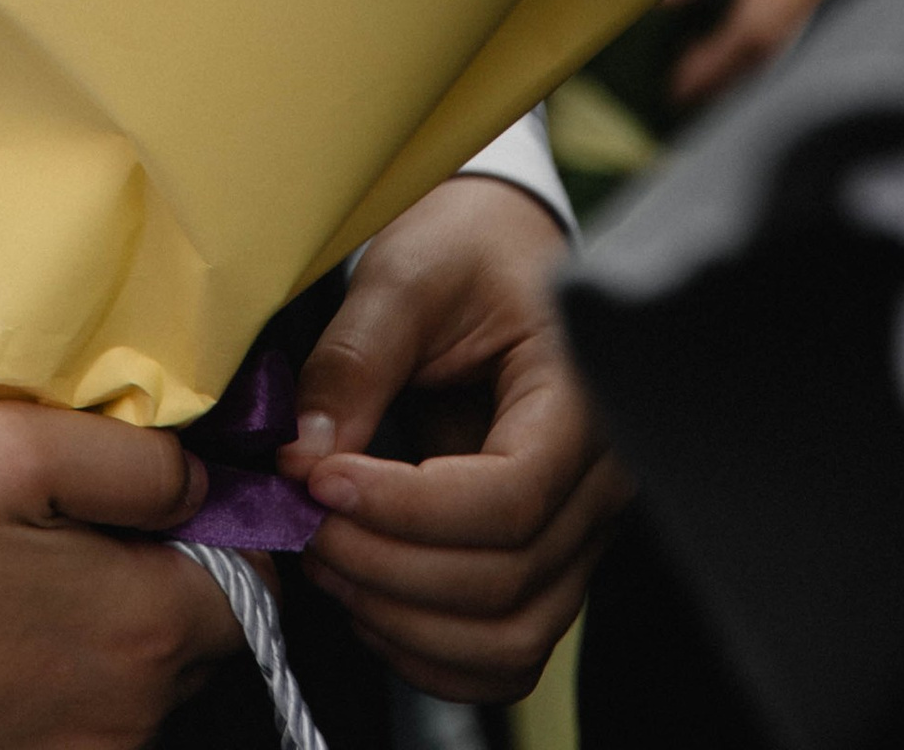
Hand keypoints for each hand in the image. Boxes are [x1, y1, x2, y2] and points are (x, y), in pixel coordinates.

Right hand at [0, 401, 237, 749]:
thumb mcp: (23, 446)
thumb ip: (140, 463)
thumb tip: (202, 484)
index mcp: (146, 628)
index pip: (254, 585)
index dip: (226, 530)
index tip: (169, 494)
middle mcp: (128, 715)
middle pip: (198, 638)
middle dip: (169, 578)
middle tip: (89, 522)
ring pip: (140, 682)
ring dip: (113, 628)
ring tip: (33, 568)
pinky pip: (82, 718)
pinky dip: (64, 676)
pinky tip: (3, 626)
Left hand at [282, 176, 627, 704]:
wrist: (505, 254)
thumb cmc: (469, 250)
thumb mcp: (409, 274)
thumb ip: (357, 360)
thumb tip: (303, 457)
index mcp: (585, 395)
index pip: (511, 496)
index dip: (407, 508)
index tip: (320, 481)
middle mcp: (602, 481)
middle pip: (505, 580)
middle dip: (386, 566)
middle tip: (302, 521)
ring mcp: (582, 533)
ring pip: (508, 639)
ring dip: (403, 621)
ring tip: (326, 561)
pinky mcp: (549, 563)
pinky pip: (505, 653)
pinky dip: (432, 653)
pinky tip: (369, 603)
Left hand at [667, 0, 861, 108]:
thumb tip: (667, 3)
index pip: (757, 33)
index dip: (716, 66)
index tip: (677, 90)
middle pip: (776, 45)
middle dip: (729, 76)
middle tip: (679, 98)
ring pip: (785, 32)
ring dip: (741, 58)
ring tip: (695, 78)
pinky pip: (787, 10)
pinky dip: (755, 32)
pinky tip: (726, 37)